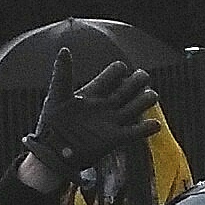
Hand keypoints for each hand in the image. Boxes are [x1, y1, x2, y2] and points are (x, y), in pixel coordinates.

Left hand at [17, 50, 156, 192]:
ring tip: (149, 96)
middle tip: (139, 80)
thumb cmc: (51, 124)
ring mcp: (112, 121)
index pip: (114, 73)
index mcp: (93, 92)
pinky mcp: (116, 139)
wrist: (52, 154)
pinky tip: (153, 124)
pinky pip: (137, 131)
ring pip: (137, 105)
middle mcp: (105, 104)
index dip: (119, 70)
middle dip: (139, 80)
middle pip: (130, 86)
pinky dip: (149, 127)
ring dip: (146, 99)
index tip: (119, 71)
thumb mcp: (56, 97)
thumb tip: (65, 50)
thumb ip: (63, 74)